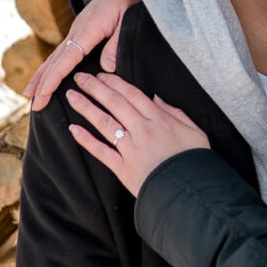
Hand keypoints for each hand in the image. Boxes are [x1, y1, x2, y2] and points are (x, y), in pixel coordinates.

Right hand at [26, 0, 140, 109]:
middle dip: (42, 83)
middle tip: (34, 104)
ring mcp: (74, 34)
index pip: (67, 58)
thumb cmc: (125, 0)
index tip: (44, 93)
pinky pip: (59, 55)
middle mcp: (76, 33)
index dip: (54, 77)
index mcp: (88, 30)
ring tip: (29, 94)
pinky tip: (44, 79)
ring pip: (53, 58)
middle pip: (55, 61)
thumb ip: (117, 43)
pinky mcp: (76, 35)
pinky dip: (49, 68)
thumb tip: (107, 67)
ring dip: (41, 76)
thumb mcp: (128, 18)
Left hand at [64, 71, 208, 195]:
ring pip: (104, 123)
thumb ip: (174, 112)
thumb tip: (155, 97)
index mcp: (159, 120)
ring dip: (86, 107)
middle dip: (95, 88)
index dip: (114, 82)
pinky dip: (86, 140)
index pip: (132, 94)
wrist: (190, 192)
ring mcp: (131, 150)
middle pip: (114, 103)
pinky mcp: (123, 169)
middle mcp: (142, 131)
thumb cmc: (194, 160)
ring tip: (71, 96)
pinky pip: (101, 151)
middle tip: (79, 77)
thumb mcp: (193, 131)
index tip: (101, 74)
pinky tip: (73, 129)